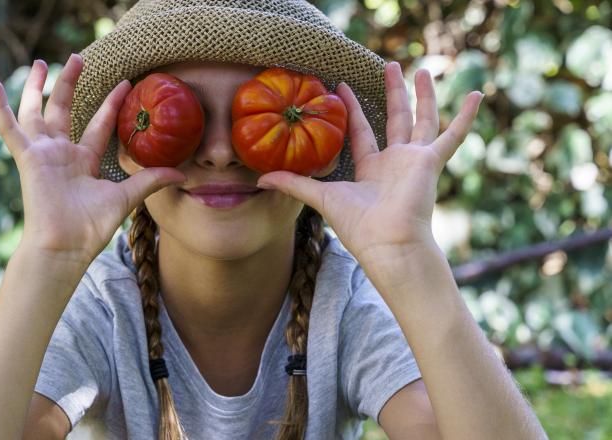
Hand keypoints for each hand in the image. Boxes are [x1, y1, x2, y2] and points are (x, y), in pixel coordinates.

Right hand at [0, 55, 186, 263]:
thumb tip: (182, 174)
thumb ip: (150, 180)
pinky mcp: (28, 157)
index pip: (97, 125)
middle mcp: (61, 154)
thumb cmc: (91, 227)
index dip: (110, 105)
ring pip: (37, 112)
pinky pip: (10, 128)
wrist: (66, 245)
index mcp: (83, 162)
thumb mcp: (125, 197)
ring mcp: (42, 154)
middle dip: (69, 84)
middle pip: (63, 110)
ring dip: (38, 87)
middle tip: (77, 58)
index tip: (125, 83)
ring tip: (42, 61)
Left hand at [256, 62, 482, 265]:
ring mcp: (415, 161)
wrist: (388, 245)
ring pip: (422, 120)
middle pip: (395, 119)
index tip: (342, 86)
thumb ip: (294, 185)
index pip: (362, 131)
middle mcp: (395, 162)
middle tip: (390, 66)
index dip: (353, 109)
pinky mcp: (431, 162)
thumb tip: (260, 180)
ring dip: (423, 95)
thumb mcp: (320, 198)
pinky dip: (465, 116)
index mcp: (371, 169)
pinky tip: (478, 95)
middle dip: (392, 93)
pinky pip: (452, 135)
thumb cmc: (358, 227)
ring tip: (422, 70)